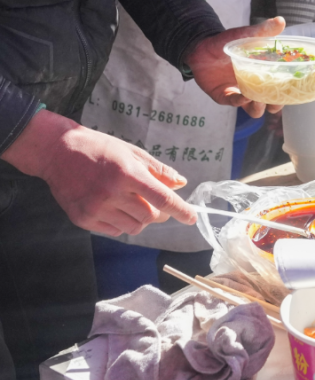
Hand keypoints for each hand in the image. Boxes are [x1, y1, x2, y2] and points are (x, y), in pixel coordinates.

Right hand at [2, 110, 197, 235]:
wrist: (56, 152)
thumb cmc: (99, 148)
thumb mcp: (131, 152)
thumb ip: (158, 171)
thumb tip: (181, 184)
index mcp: (127, 174)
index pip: (162, 199)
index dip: (181, 210)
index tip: (192, 218)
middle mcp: (111, 193)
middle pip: (150, 217)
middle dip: (158, 213)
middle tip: (152, 202)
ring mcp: (95, 209)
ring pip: (134, 228)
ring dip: (140, 219)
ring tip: (129, 202)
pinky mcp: (82, 219)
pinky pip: (114, 231)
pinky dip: (121, 223)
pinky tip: (113, 207)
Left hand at [186, 17, 285, 117]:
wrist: (200, 46)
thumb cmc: (226, 42)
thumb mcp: (245, 35)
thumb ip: (262, 31)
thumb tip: (281, 20)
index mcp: (263, 73)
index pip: (280, 87)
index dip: (287, 92)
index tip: (293, 92)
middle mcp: (254, 85)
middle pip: (270, 103)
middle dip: (274, 106)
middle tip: (275, 103)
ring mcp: (240, 92)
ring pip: (254, 109)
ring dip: (258, 108)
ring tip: (259, 101)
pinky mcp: (225, 96)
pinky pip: (235, 103)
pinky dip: (240, 102)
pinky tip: (243, 97)